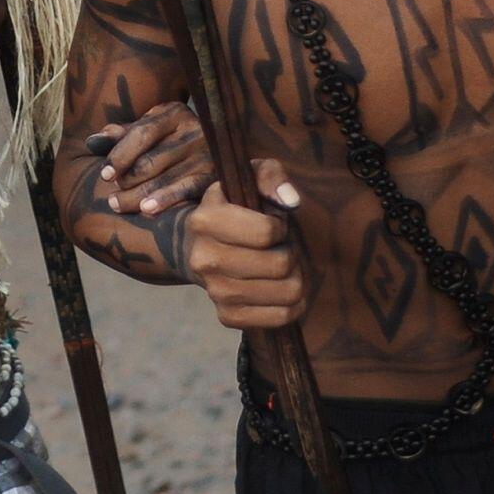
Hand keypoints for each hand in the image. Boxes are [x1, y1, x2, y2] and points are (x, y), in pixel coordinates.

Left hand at [84, 101, 213, 217]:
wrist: (219, 153)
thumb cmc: (170, 142)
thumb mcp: (149, 131)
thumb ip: (121, 136)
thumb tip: (92, 141)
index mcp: (174, 112)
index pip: (141, 133)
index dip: (119, 155)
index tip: (104, 175)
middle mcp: (193, 129)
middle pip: (150, 160)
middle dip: (127, 180)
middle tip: (112, 196)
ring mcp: (206, 153)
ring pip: (163, 179)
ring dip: (136, 196)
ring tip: (118, 205)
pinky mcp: (214, 176)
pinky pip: (185, 190)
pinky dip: (165, 200)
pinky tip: (147, 210)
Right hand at [173, 158, 305, 331]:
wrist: (198, 247)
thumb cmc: (234, 208)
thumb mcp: (248, 177)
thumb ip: (271, 176)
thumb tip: (290, 201)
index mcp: (205, 220)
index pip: (267, 232)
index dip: (280, 226)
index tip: (272, 223)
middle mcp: (204, 259)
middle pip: (280, 265)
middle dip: (290, 252)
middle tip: (279, 247)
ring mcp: (214, 291)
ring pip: (286, 292)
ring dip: (295, 277)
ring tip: (280, 266)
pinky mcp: (227, 316)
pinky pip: (279, 318)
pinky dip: (292, 305)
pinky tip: (282, 289)